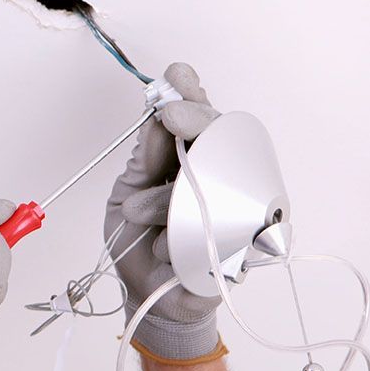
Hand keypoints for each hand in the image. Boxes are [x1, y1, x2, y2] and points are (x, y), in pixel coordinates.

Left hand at [104, 62, 223, 361]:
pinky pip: (219, 227)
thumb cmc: (137, 242)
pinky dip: (180, 239)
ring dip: (166, 198)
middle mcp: (218, 179)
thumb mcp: (127, 192)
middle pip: (222, 136)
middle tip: (167, 114)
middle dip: (193, 119)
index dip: (190, 96)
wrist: (143, 295)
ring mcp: (235, 208)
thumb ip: (145, 158)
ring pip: (216, 178)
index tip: (176, 76)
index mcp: (189, 163)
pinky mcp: (243, 246)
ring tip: (135, 213)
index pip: (198, 121)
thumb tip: (156, 117)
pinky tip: (163, 249)